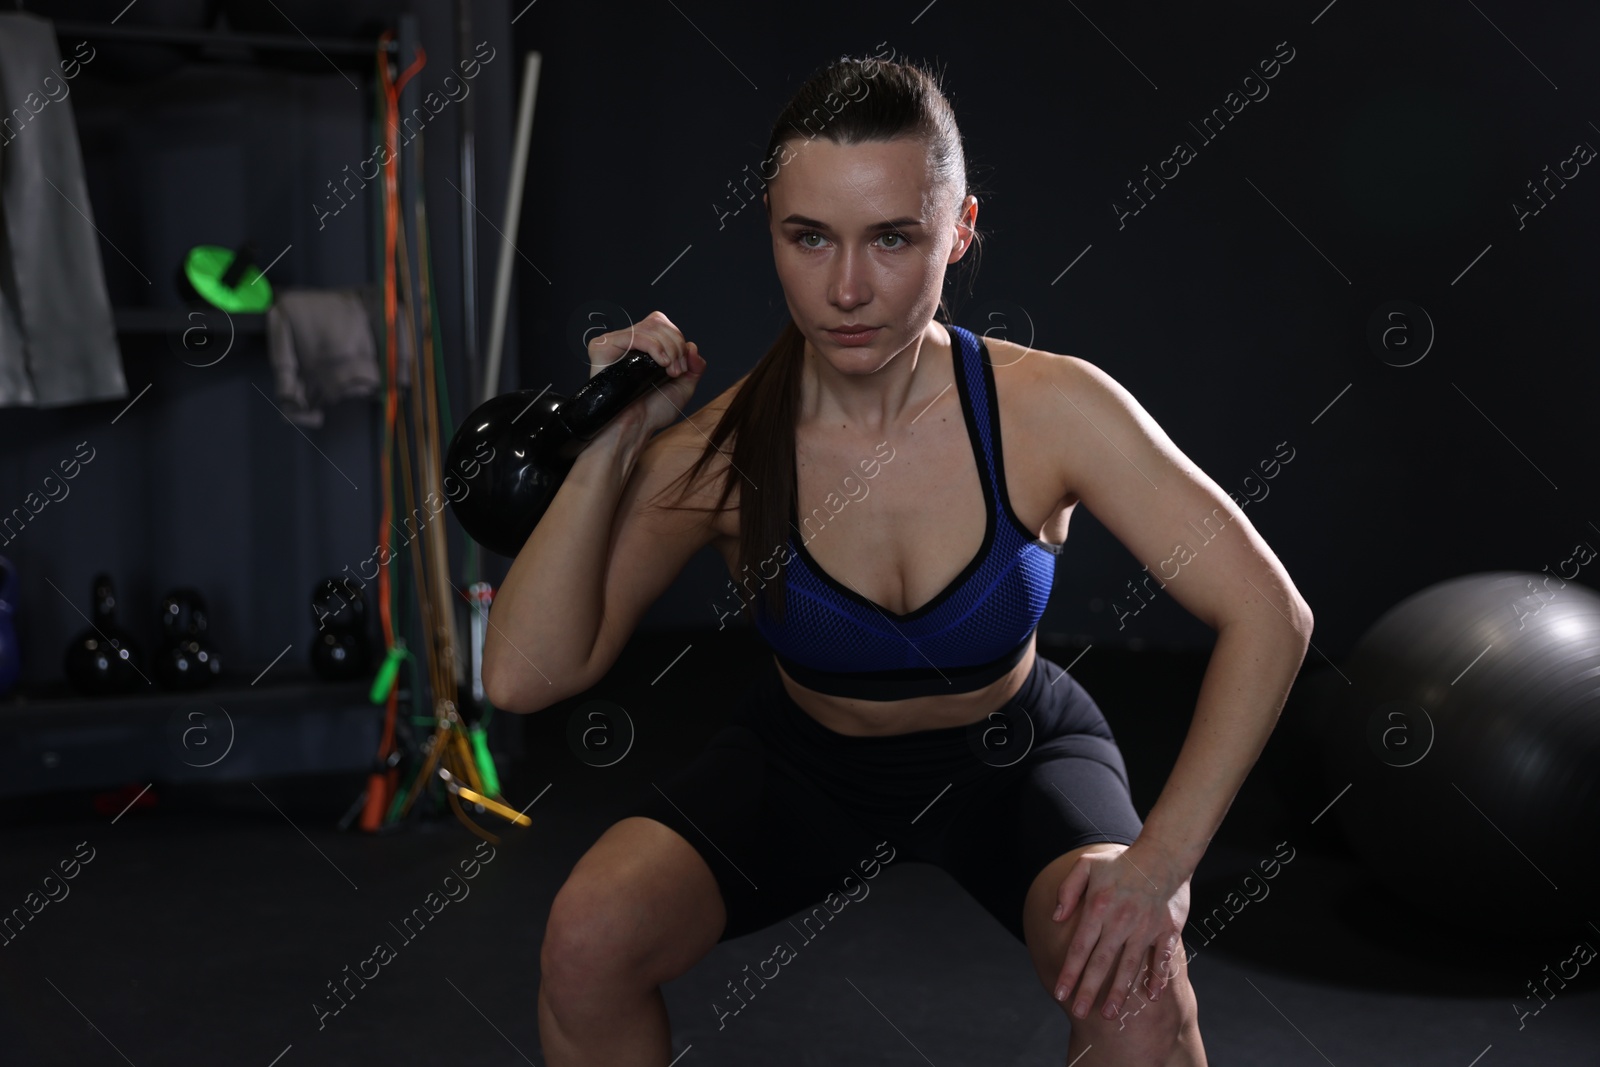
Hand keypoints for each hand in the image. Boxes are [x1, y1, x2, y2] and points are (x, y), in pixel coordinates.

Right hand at [586, 309, 706, 436]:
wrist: (635, 426)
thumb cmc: (652, 411)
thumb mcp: (683, 386)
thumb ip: (694, 365)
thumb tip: (693, 346)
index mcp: (644, 348)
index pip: (663, 325)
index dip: (678, 341)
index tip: (682, 368)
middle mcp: (629, 343)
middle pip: (658, 322)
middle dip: (676, 346)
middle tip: (675, 371)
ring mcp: (615, 344)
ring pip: (649, 327)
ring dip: (668, 348)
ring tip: (668, 371)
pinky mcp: (603, 347)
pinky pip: (634, 335)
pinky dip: (653, 346)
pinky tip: (659, 364)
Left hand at [1050, 840, 1190, 1021]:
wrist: (1164, 853)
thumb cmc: (1122, 862)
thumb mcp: (1087, 865)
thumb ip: (1068, 890)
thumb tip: (1055, 917)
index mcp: (1099, 908)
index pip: (1079, 947)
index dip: (1069, 972)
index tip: (1060, 994)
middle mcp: (1120, 921)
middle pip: (1101, 962)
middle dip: (1089, 990)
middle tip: (1079, 1012)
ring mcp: (1145, 927)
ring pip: (1129, 965)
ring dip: (1120, 991)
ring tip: (1110, 1015)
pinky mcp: (1167, 930)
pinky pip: (1161, 958)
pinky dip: (1157, 978)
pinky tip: (1150, 997)